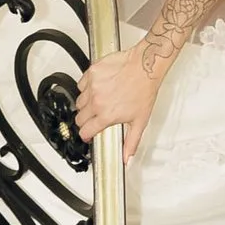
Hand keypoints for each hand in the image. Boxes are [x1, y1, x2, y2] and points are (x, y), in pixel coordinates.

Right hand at [75, 43, 160, 162]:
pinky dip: (86, 87)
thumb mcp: (140, 121)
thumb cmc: (144, 90)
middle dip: (86, 121)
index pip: (85, 131)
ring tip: (99, 101)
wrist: (145, 67)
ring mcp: (92, 86)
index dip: (86, 135)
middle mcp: (96, 102)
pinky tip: (97, 88)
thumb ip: (131, 142)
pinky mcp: (91, 73)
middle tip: (95, 117)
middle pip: (79, 118)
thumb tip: (128, 158)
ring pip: (79, 101)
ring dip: (86, 104)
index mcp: (106, 115)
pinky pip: (81, 84)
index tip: (88, 134)